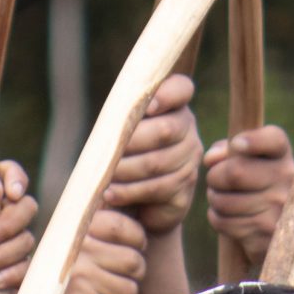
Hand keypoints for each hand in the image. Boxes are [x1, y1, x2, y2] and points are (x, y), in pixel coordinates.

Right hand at [41, 210, 146, 293]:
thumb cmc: (56, 279)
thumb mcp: (67, 246)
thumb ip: (93, 226)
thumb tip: (117, 200)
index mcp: (76, 235)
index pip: (120, 226)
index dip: (137, 236)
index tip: (136, 245)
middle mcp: (78, 256)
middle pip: (133, 261)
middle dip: (136, 272)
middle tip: (125, 275)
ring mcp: (82, 285)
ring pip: (130, 290)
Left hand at [104, 75, 202, 236]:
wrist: (131, 204)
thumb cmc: (120, 156)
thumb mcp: (119, 131)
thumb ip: (122, 119)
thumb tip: (113, 123)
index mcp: (173, 106)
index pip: (181, 89)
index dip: (167, 95)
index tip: (148, 107)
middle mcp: (187, 131)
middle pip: (164, 130)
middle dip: (130, 142)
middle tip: (107, 153)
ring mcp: (190, 162)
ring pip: (157, 162)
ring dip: (124, 170)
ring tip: (103, 176)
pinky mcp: (185, 191)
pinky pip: (156, 189)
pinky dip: (128, 191)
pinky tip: (110, 193)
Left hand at [203, 124, 293, 272]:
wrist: (277, 229)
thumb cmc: (254, 183)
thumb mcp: (246, 160)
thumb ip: (226, 150)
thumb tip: (211, 159)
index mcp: (282, 154)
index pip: (274, 139)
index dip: (252, 140)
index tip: (236, 144)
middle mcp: (288, 179)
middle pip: (234, 172)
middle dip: (214, 177)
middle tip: (216, 180)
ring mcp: (280, 208)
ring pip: (224, 201)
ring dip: (214, 199)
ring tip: (222, 198)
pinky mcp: (267, 234)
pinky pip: (224, 222)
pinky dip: (216, 218)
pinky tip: (228, 216)